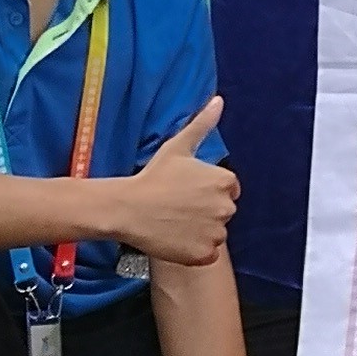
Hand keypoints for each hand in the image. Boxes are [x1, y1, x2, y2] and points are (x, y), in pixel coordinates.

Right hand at [112, 97, 238, 267]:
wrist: (128, 208)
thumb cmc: (153, 176)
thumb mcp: (178, 147)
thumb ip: (202, 124)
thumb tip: (218, 101)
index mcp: (225, 181)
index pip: (228, 189)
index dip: (207, 191)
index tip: (187, 193)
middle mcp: (226, 207)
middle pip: (223, 212)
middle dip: (206, 211)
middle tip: (178, 208)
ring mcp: (216, 232)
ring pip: (216, 234)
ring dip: (201, 231)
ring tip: (175, 223)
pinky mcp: (204, 254)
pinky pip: (208, 254)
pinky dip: (195, 251)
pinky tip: (176, 239)